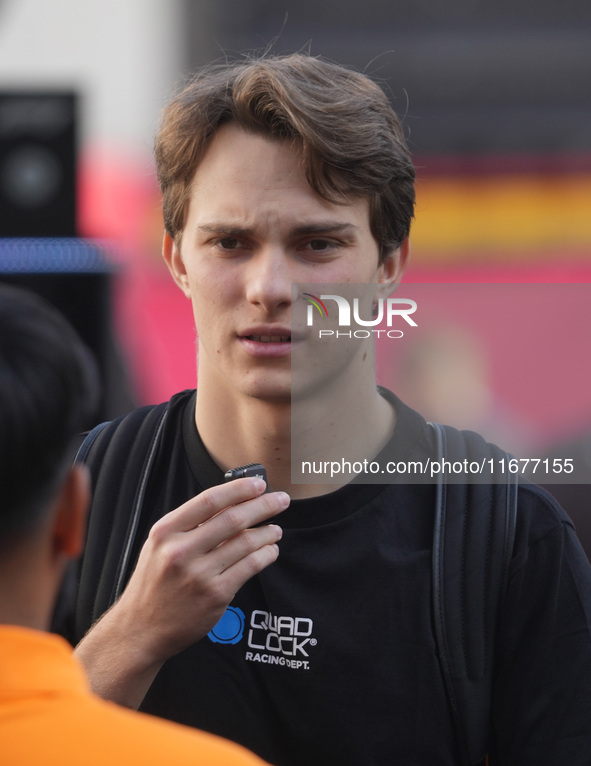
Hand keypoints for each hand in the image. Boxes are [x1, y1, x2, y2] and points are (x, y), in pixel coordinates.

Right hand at [118, 476, 287, 660]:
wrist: (141, 629)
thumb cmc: (154, 583)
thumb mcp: (160, 546)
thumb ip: (190, 525)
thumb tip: (233, 503)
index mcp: (165, 532)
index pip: (209, 500)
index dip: (239, 489)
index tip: (259, 484)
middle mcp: (180, 551)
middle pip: (233, 519)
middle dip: (264, 506)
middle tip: (281, 500)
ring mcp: (199, 575)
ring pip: (246, 543)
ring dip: (268, 532)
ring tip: (275, 529)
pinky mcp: (216, 595)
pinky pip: (250, 567)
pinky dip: (266, 555)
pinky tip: (270, 550)